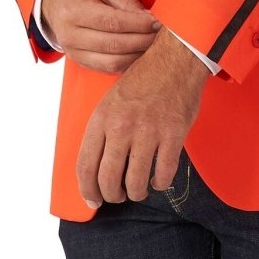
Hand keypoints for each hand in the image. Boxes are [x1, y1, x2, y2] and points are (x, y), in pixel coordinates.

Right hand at [41, 0, 160, 72]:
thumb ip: (127, 2)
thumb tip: (150, 19)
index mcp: (74, 10)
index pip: (112, 22)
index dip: (138, 24)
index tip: (157, 22)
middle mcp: (70, 35)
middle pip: (113, 45)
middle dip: (142, 41)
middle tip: (161, 34)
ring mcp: (73, 52)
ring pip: (112, 62)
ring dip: (137, 55)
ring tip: (153, 44)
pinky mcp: (80, 61)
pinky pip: (108, 68)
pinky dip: (127, 63)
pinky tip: (140, 53)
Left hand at [76, 26, 209, 207]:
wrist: (173, 59)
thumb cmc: (142, 79)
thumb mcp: (111, 99)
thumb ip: (103, 130)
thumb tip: (97, 166)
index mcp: (102, 117)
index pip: (85, 165)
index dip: (87, 189)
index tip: (92, 200)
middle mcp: (122, 126)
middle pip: (108, 179)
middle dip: (112, 195)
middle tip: (118, 195)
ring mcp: (148, 131)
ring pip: (136, 182)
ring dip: (136, 192)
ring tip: (139, 188)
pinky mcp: (173, 135)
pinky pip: (164, 174)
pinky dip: (160, 183)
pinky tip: (159, 178)